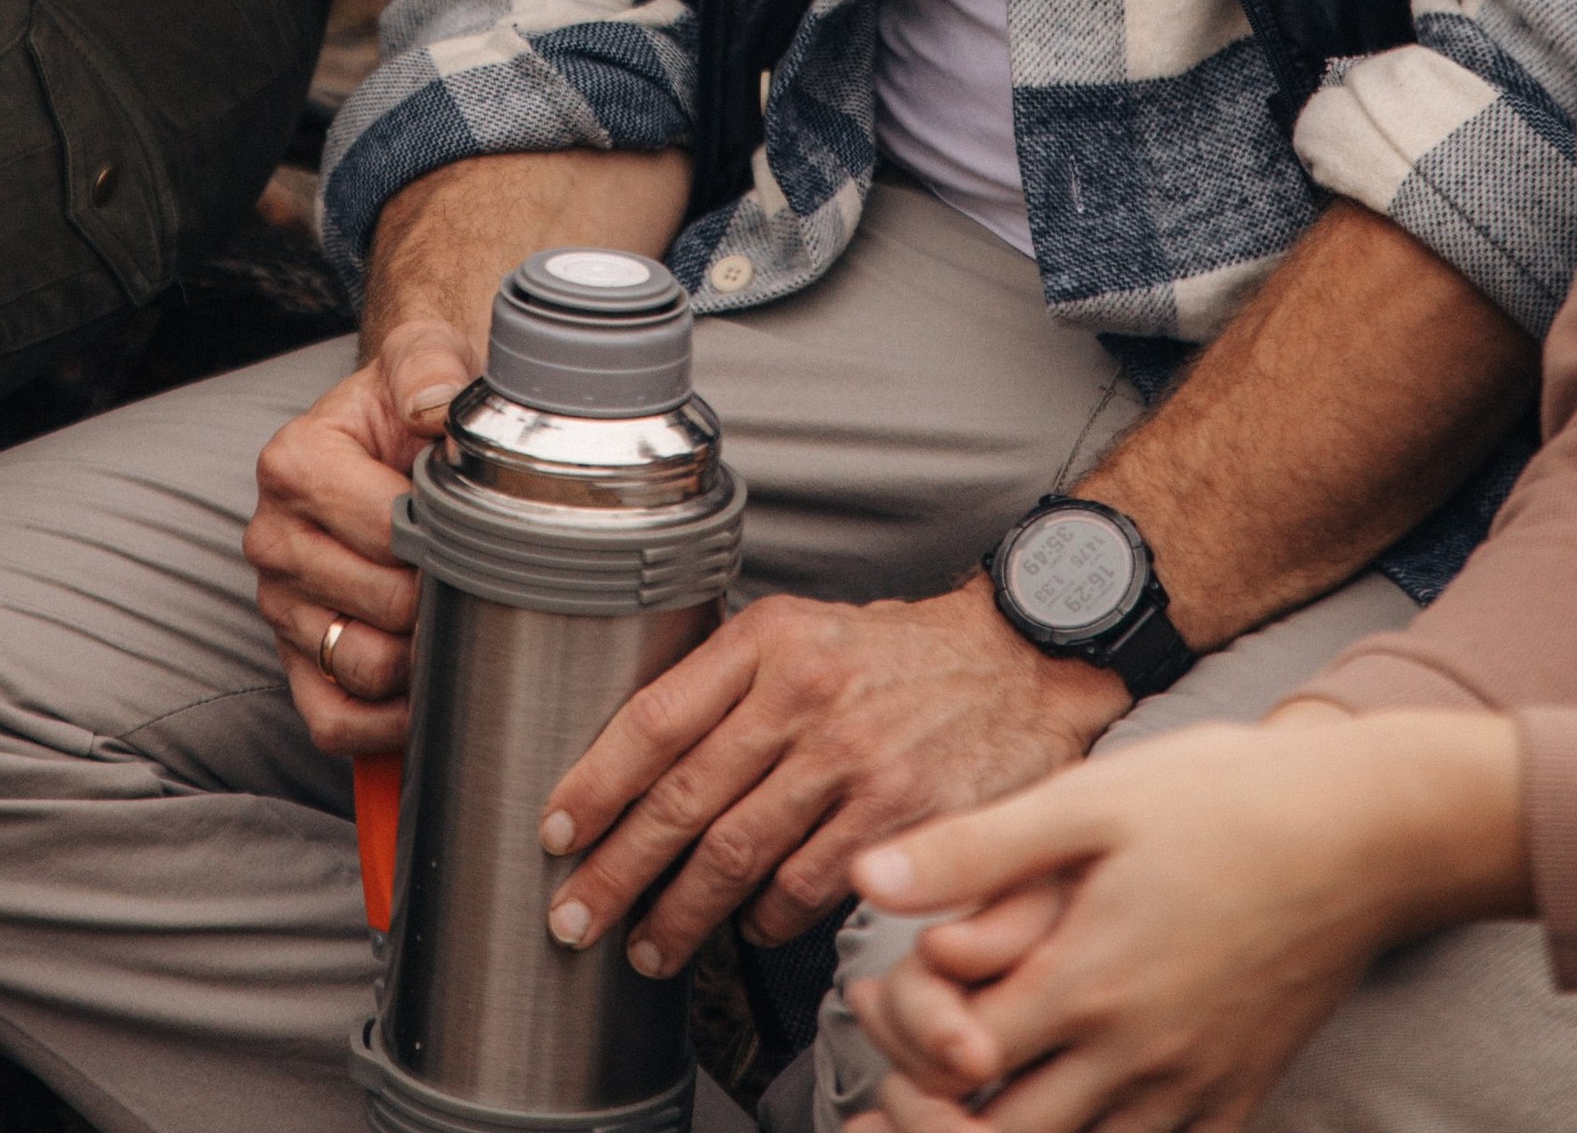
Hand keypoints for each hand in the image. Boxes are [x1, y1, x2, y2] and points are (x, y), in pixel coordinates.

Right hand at [240, 318, 474, 756]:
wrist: (398, 430)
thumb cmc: (412, 400)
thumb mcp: (420, 354)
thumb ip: (427, 365)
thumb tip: (433, 408)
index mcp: (293, 463)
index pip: (384, 530)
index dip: (446, 538)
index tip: (477, 525)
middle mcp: (272, 537)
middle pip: (380, 604)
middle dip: (440, 596)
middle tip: (478, 573)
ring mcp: (278, 605)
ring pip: (360, 666)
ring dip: (420, 659)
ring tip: (453, 618)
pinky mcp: (292, 660)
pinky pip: (333, 722)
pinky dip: (385, 722)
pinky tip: (425, 685)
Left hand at [537, 581, 1119, 977]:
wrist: (1019, 663)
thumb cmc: (899, 654)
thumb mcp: (804, 630)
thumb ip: (729, 684)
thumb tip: (638, 756)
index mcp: (769, 641)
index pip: (656, 718)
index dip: (595, 782)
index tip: (557, 830)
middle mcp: (805, 696)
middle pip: (684, 799)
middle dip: (617, 868)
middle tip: (574, 913)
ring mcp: (853, 760)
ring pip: (736, 855)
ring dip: (680, 913)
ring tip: (648, 945)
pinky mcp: (898, 818)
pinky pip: (804, 887)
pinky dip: (764, 919)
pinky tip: (746, 929)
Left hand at [848, 709, 1529, 1132]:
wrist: (1366, 831)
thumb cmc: (1226, 798)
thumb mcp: (1090, 801)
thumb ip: (975, 850)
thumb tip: (868, 878)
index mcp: (1085, 982)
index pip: (958, 1066)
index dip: (901, 1051)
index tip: (873, 1013)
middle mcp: (1136, 1055)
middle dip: (939, 1125)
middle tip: (897, 1095)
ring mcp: (1193, 1085)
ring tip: (966, 1115)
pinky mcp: (1241, 1094)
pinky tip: (1081, 1125)